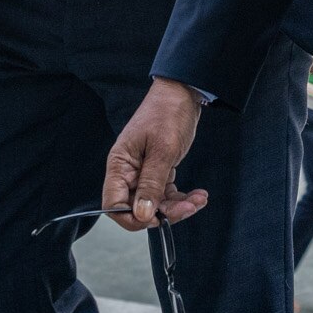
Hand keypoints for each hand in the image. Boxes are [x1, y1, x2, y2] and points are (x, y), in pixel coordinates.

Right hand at [102, 78, 208, 228]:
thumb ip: (151, 184)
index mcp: (119, 165)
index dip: (132, 218)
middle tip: (188, 208)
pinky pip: (166, 193)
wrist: (183, 93)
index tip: (156, 219)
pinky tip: (198, 195)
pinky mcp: (158, 170)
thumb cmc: (168, 114)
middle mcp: (128, 171)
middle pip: (137, 207)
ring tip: (199, 200)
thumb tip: (142, 214)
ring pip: (155, 203)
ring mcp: (143, 172)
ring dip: (178, 207)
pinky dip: (182, 198)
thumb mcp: (163, 150)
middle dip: (163, 212)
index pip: (113, 204)